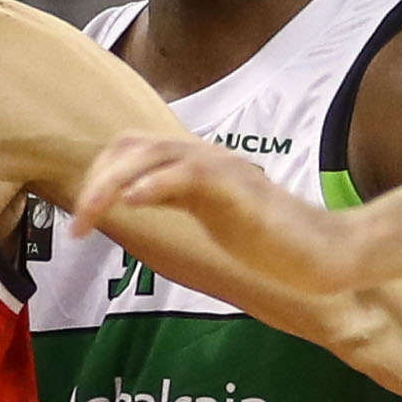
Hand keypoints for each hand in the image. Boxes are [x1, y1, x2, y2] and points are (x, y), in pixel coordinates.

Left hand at [72, 133, 359, 295]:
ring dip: (112, 186)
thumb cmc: (271, 242)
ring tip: (90, 219)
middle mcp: (206, 157)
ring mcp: (224, 169)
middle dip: (97, 183)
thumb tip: (130, 196)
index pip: (132, 149)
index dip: (100, 175)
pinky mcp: (240, 190)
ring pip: (154, 156)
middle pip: (134, 147)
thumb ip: (174, 199)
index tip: (82, 217)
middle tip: (78, 228)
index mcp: (196, 163)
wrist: (323, 254)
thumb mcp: (209, 216)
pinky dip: (156, 185)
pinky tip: (133, 202)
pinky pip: (190, 175)